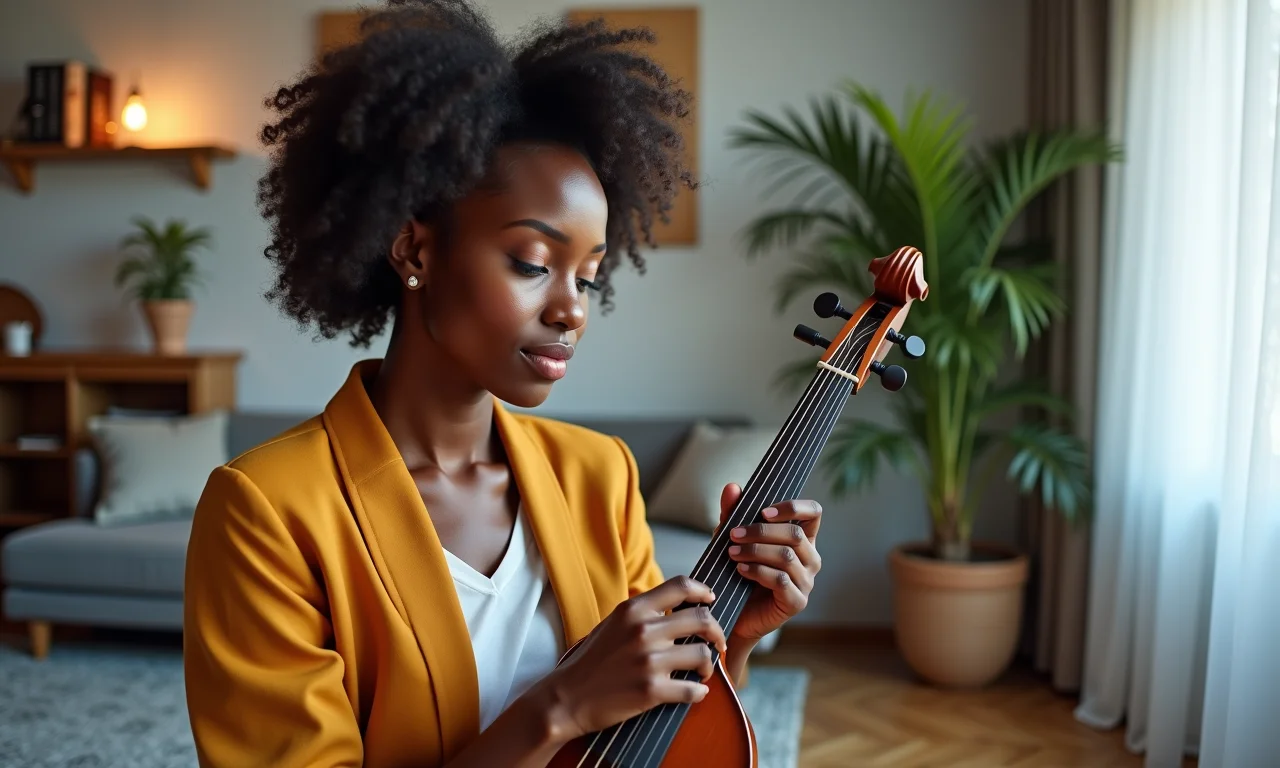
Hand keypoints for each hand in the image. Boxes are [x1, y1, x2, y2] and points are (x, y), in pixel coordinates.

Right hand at [530, 575, 727, 741]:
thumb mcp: (614, 624)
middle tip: (717, 642)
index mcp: (633, 609)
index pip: (681, 586)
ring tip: (702, 671)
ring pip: (702, 655)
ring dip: (709, 665)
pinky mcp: (651, 690)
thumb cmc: (591, 661)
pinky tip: (695, 692)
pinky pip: (692, 689)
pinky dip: (699, 692)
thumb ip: (643, 613)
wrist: (567, 698)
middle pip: (702, 619)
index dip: (703, 591)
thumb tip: (678, 607)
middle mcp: (643, 630)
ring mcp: (648, 661)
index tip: (711, 600)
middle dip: (716, 632)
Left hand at [717, 483, 821, 642]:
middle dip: (761, 531)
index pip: (814, 513)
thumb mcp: (733, 539)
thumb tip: (732, 487)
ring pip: (786, 557)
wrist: (733, 615)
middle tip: (733, 534)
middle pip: (795, 535)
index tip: (764, 511)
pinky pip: (780, 580)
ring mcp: (806, 582)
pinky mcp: (796, 602)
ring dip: (755, 551)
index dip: (793, 507)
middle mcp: (810, 559)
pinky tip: (740, 570)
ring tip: (732, 553)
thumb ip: (734, 514)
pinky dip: (757, 571)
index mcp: (803, 540)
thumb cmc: (738, 573)